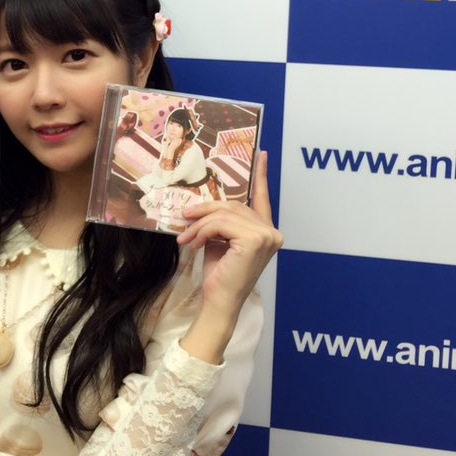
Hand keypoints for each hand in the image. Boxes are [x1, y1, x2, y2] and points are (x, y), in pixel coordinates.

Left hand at [177, 152, 281, 360]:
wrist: (219, 301)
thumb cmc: (220, 274)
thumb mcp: (219, 240)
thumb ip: (221, 221)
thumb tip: (202, 204)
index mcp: (266, 231)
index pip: (263, 198)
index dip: (261, 175)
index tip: (261, 154)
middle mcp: (271, 232)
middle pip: (233, 205)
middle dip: (205, 210)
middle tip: (184, 218)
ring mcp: (266, 236)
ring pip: (224, 214)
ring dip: (199, 224)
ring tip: (185, 237)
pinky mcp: (254, 240)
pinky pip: (220, 224)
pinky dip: (202, 231)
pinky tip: (193, 243)